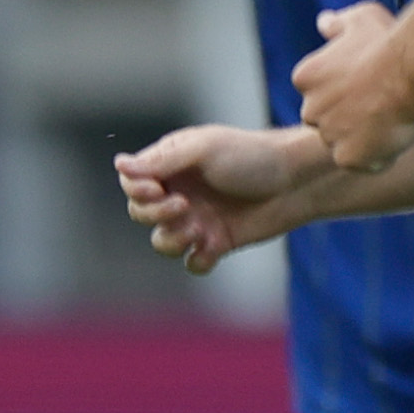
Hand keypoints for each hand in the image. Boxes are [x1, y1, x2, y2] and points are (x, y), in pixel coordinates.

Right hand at [114, 122, 331, 273]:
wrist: (295, 181)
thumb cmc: (250, 155)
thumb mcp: (203, 150)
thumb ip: (161, 161)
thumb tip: (118, 164)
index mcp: (172, 165)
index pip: (133, 183)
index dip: (138, 191)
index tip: (157, 189)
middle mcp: (180, 192)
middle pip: (141, 214)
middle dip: (155, 214)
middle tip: (183, 205)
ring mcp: (198, 218)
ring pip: (162, 242)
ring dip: (172, 239)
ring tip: (197, 228)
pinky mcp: (218, 242)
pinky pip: (193, 262)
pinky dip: (197, 260)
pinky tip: (212, 246)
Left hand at [292, 2, 413, 171]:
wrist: (413, 67)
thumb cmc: (389, 40)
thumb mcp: (360, 18)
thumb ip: (338, 24)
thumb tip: (324, 22)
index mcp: (305, 77)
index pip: (320, 95)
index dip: (349, 93)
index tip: (372, 84)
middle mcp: (309, 109)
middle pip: (329, 123)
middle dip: (351, 118)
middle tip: (384, 105)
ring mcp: (328, 136)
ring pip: (346, 145)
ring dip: (366, 139)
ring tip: (395, 120)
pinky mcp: (348, 158)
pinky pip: (365, 164)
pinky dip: (380, 157)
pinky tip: (398, 137)